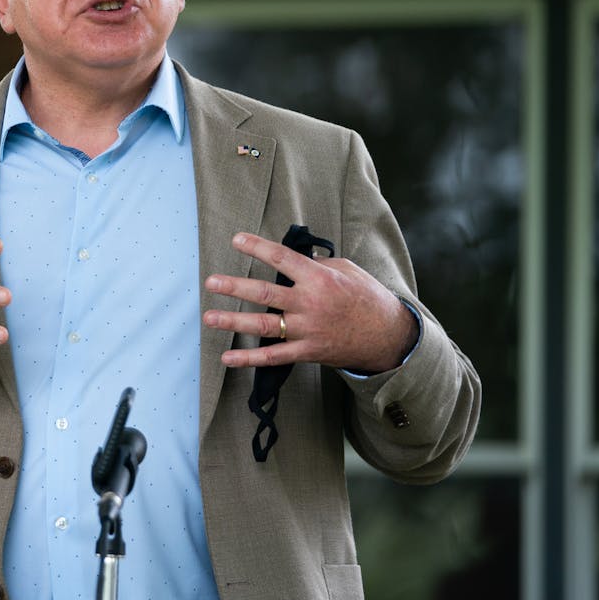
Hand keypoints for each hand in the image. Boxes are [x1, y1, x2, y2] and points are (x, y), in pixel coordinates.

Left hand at [202, 232, 418, 373]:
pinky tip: (227, 359)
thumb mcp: (348, 270)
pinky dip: (249, 359)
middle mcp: (310, 303)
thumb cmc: (366, 297)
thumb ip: (318, 264)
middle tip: (211, 282)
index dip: (258, 247)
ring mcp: (307, 329)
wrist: (389, 336)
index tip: (236, 240)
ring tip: (209, 317)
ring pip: (264, 325)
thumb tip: (293, 257)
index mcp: (319, 278)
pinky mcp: (307, 351)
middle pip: (265, 293)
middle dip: (235, 287)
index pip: (282, 258)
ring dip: (233, 322)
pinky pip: (274, 356)